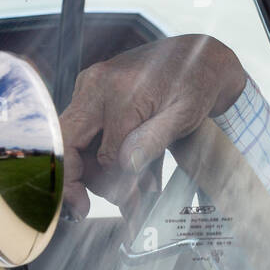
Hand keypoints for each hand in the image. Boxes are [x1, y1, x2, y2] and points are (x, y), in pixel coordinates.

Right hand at [59, 34, 247, 217]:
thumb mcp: (184, 115)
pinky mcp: (96, 96)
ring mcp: (92, 90)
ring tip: (136, 199)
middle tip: (84, 212)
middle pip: (68, 144)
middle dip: (74, 182)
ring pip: (79, 144)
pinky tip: (136, 181)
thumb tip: (124, 166)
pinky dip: (109, 159)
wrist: (202, 57)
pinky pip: (93, 134)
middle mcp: (95, 88)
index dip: (101, 185)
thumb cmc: (197, 84)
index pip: (96, 153)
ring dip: (101, 174)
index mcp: (116, 92)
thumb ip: (154, 140)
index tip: (100, 210)